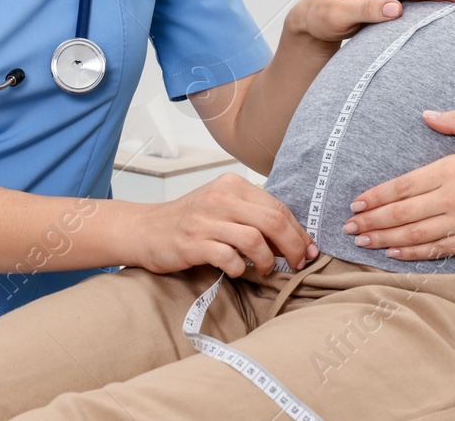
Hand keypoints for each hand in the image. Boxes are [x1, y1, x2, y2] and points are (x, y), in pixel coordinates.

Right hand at [133, 173, 316, 276]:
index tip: (308, 249)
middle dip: (293, 246)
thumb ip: (254, 216)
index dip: (298, 231)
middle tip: (297, 263)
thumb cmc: (190, 221)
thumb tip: (294, 239)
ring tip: (265, 269)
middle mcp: (221, 197)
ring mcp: (206, 220)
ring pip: (255, 239)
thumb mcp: (223, 206)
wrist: (146, 230)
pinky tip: (239, 271)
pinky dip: (241, 268)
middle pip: (273, 221)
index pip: (278, 206)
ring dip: (267, 260)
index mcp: (233, 184)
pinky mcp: (194, 243)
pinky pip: (230, 258)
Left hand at [341, 110, 454, 260]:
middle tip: (349, 227)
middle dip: (373, 221)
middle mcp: (452, 198)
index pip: (404, 186)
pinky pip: (437, 250)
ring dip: (385, 239)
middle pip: (403, 214)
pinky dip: (413, 254)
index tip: (357, 203)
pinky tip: (394, 254)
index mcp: (452, 169)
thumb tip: (428, 114)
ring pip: (414, 235)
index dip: (377, 196)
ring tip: (363, 242)